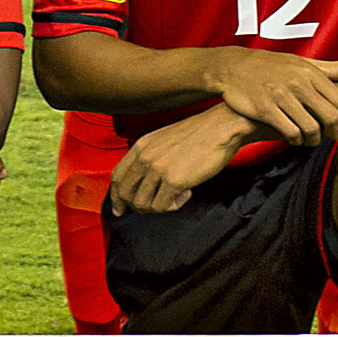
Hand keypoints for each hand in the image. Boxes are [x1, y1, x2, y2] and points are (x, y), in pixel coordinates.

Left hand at [109, 104, 248, 214]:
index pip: (117, 177)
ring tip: (174, 196)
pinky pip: (163, 206)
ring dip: (158, 206)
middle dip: (137, 206)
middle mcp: (145, 157)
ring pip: (142, 203)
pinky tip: (186, 192)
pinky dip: (174, 205)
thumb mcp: (163, 140)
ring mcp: (158, 169)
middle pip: (125, 194)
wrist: (221, 127)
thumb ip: (149, 157)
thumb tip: (142, 181)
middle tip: (155, 205)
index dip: (116, 197)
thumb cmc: (198, 134)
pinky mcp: (174, 180)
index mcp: (141, 146)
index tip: (119, 209)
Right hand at [199, 47, 337, 146]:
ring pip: (311, 128)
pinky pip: (290, 132)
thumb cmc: (273, 66)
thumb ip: (336, 68)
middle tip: (331, 138)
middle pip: (331, 117)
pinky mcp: (265, 109)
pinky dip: (296, 141)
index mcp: (310, 72)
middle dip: (335, 134)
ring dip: (315, 140)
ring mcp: (281, 96)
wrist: (233, 67)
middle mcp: (298, 83)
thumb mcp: (304, 62)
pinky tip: (295, 139)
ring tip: (312, 140)